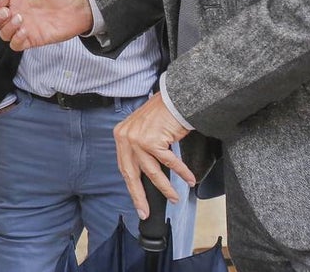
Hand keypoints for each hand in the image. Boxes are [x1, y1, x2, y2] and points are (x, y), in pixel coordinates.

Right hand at [0, 0, 93, 50]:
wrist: (80, 7)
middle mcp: (17, 12)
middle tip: (8, 11)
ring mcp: (24, 27)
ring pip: (2, 33)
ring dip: (7, 28)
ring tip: (21, 19)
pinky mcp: (32, 39)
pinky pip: (15, 45)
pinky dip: (16, 39)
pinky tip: (25, 31)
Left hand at [113, 94, 195, 219]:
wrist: (173, 98)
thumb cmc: (160, 114)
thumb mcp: (141, 130)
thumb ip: (137, 149)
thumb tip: (143, 174)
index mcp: (120, 136)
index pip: (124, 167)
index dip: (131, 186)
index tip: (138, 202)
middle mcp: (126, 138)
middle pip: (132, 174)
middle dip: (139, 196)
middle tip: (145, 211)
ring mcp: (138, 140)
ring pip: (152, 172)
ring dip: (165, 188)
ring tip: (174, 198)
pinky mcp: (153, 141)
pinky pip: (169, 163)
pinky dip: (181, 173)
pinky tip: (189, 180)